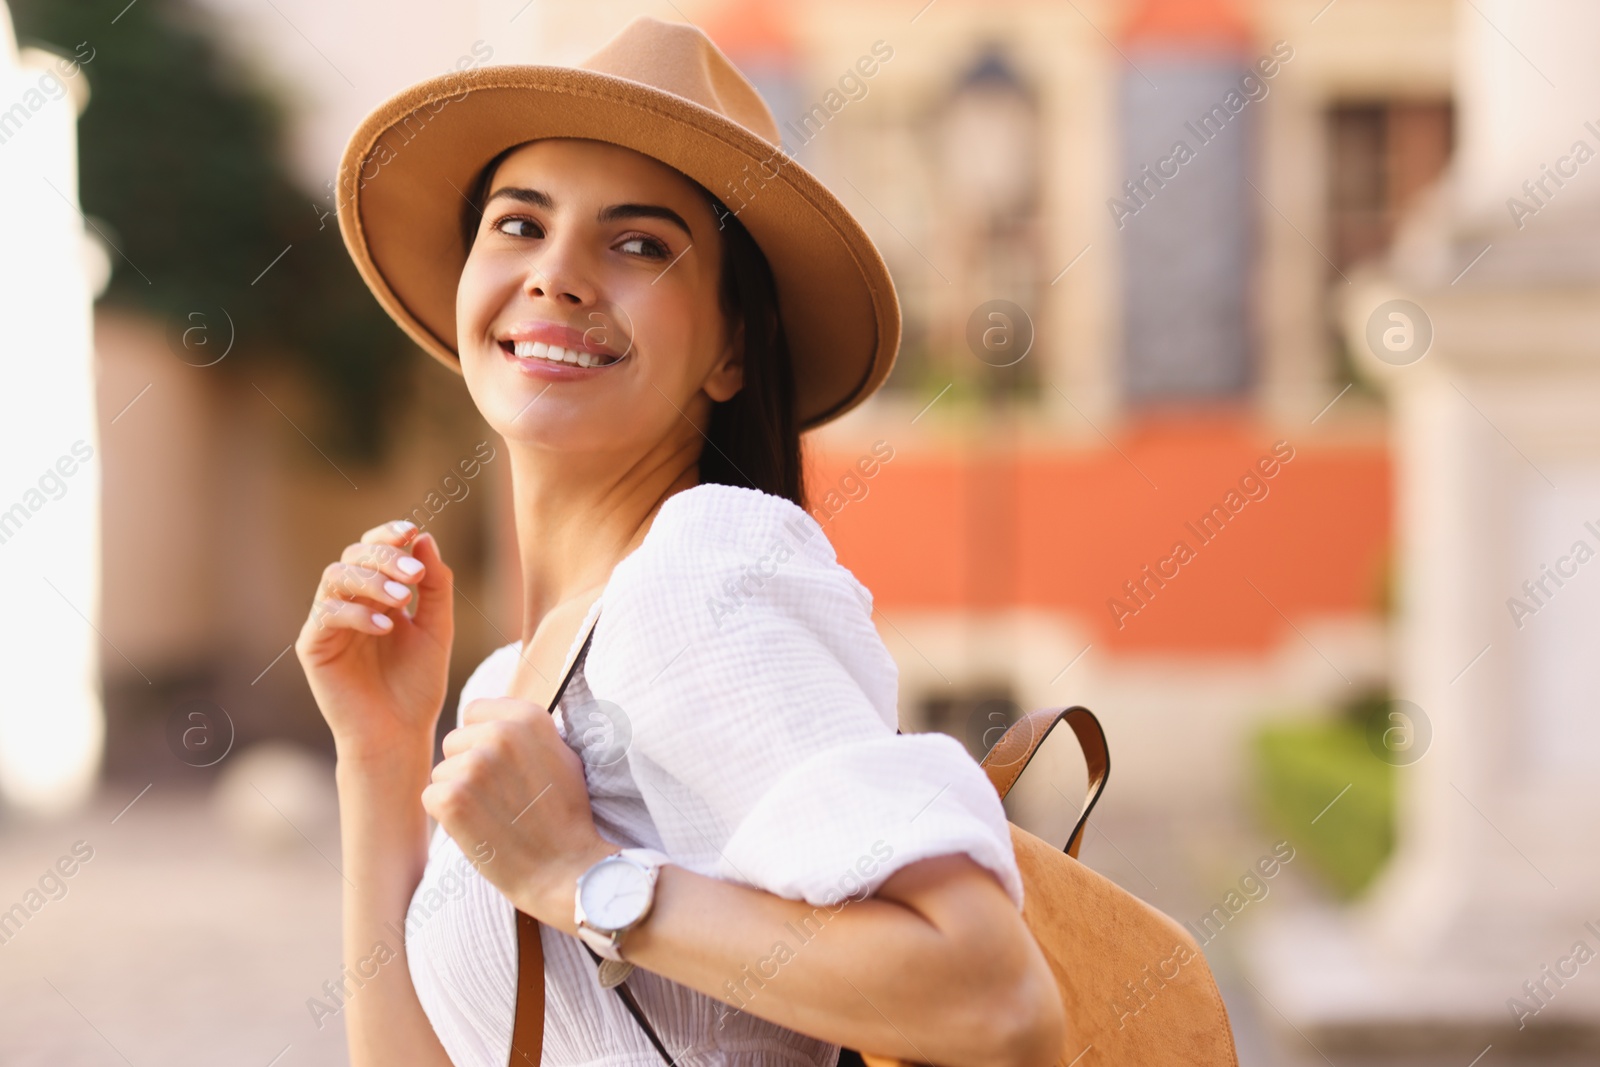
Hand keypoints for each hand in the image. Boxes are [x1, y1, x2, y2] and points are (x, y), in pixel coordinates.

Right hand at [295, 519, 453, 758]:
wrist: (399, 733)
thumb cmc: (418, 684)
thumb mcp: (437, 628)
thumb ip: (435, 585)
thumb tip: (424, 538)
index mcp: (378, 593)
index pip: (375, 548)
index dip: (389, 534)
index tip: (413, 531)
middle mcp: (350, 601)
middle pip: (354, 555)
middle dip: (384, 557)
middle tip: (413, 574)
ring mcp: (329, 622)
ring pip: (335, 577)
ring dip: (370, 581)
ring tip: (401, 600)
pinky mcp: (313, 646)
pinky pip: (325, 615)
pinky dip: (356, 613)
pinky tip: (385, 626)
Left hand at [421, 696, 616, 926]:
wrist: (567, 868)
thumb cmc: (566, 816)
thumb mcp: (562, 756)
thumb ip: (527, 733)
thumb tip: (497, 722)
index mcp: (528, 717)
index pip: (475, 710)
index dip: (482, 740)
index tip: (500, 766)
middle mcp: (501, 733)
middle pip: (454, 742)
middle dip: (467, 768)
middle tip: (500, 799)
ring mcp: (476, 765)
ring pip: (442, 772)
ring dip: (459, 795)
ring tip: (494, 817)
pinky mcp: (453, 798)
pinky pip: (431, 798)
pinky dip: (447, 818)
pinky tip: (478, 830)